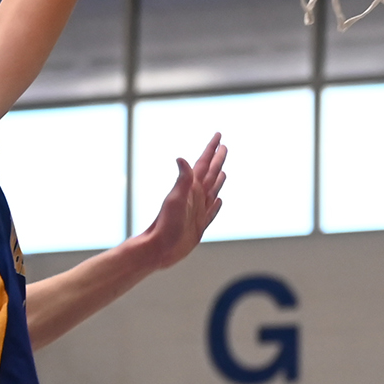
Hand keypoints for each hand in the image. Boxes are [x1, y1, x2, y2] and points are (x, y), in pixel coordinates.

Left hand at [128, 138, 226, 271]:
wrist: (159, 248)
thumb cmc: (165, 225)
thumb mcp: (174, 200)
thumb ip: (182, 181)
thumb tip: (180, 159)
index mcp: (191, 188)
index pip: (204, 164)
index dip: (212, 149)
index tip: (219, 135)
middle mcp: (195, 197)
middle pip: (210, 174)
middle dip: (217, 159)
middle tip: (224, 146)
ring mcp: (198, 211)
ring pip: (213, 190)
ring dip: (218, 179)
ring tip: (223, 170)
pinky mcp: (199, 225)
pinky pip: (212, 211)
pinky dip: (217, 204)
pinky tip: (219, 200)